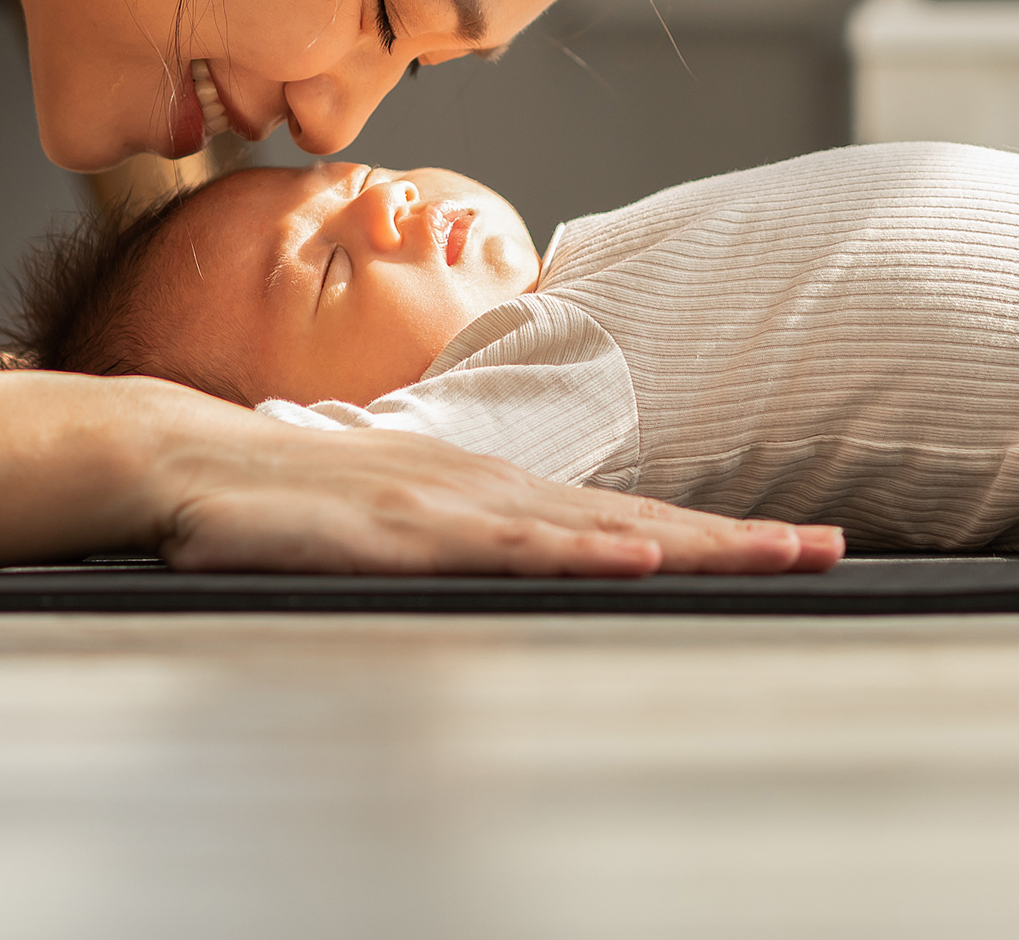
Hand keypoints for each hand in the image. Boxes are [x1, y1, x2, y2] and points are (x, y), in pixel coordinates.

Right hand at [150, 418, 844, 575]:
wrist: (187, 460)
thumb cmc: (282, 495)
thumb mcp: (386, 517)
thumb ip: (452, 536)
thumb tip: (511, 557)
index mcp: (488, 489)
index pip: (619, 512)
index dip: (709, 529)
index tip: (791, 542)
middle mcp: (486, 488)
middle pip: (632, 514)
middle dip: (736, 535)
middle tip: (831, 547)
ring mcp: (448, 503)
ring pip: (591, 526)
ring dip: (690, 540)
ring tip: (776, 553)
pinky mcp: (400, 528)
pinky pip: (504, 544)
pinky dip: (578, 550)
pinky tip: (637, 555)